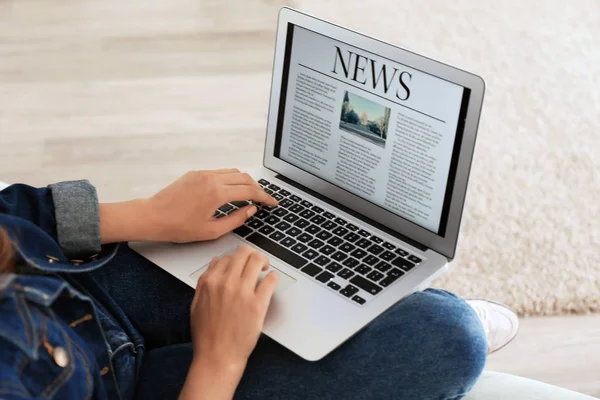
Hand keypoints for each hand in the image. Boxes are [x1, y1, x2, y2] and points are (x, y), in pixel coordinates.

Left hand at [99, 169, 277, 243]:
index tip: (272, 202)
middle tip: (264, 199)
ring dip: (245, 181)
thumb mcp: (211, 230)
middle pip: (245, 178)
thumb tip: (250, 210)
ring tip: (250, 194)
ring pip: (233, 172)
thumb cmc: (178, 226)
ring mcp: (203, 174)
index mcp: (217, 193)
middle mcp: (212, 179)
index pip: (250, 191)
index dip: (265, 197)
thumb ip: (236, 219)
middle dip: (258, 188)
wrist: (152, 216)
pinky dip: (231, 178)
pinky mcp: (196, 173)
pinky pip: (220, 172)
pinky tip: (232, 190)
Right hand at [179, 246, 278, 398]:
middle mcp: (226, 283)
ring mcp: (242, 292)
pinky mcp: (258, 304)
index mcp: (210, 282)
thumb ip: (204, 281)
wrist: (218, 356)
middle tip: (258, 263)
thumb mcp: (196, 304)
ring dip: (263, 261)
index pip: (227, 257)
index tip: (242, 265)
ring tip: (265, 269)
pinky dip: (273, 277)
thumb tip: (216, 262)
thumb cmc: (207, 335)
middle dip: (252, 254)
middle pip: (243, 253)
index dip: (237, 259)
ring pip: (257, 260)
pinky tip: (272, 281)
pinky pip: (270, 279)